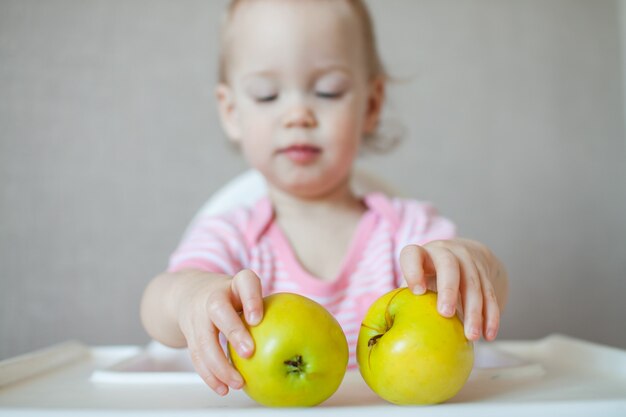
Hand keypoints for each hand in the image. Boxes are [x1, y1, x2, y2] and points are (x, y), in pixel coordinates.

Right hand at [176, 269, 263, 395]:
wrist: (191, 293)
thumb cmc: (232, 297)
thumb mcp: (248, 294)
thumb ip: (269, 310)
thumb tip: (303, 338)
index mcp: (235, 283)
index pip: (245, 282)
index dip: (251, 300)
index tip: (257, 319)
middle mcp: (214, 296)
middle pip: (219, 310)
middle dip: (233, 332)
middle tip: (249, 353)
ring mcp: (198, 314)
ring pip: (204, 339)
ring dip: (219, 364)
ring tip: (237, 382)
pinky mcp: (190, 334)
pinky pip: (197, 356)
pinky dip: (210, 374)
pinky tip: (223, 387)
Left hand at [399, 238, 504, 341]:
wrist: (462, 257)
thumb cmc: (428, 276)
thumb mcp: (417, 279)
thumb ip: (405, 298)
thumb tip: (386, 330)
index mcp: (422, 254)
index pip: (413, 254)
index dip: (413, 270)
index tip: (416, 292)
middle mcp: (446, 252)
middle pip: (449, 265)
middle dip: (448, 289)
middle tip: (446, 313)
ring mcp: (468, 261)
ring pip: (473, 283)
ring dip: (474, 311)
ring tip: (470, 336)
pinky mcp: (485, 274)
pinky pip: (491, 294)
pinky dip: (491, 316)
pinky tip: (488, 335)